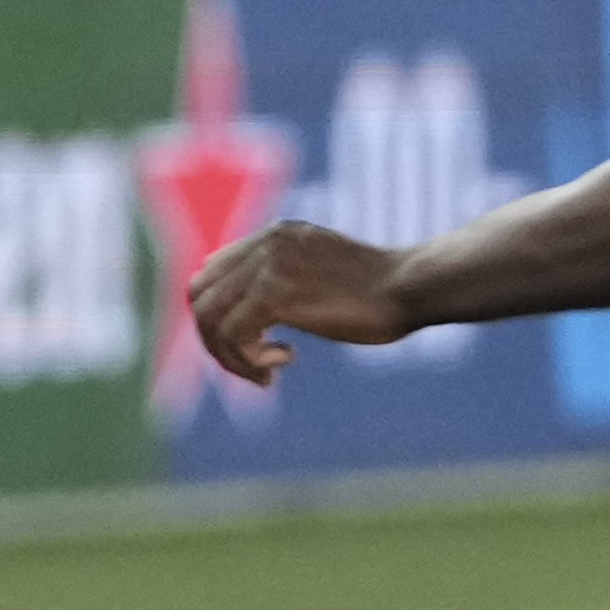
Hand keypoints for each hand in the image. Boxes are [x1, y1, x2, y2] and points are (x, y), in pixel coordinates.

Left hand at [188, 219, 412, 384]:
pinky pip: (231, 335)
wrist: (410, 286)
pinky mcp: (274, 293)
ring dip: (230, 357)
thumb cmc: (380, 291)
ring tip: (266, 373)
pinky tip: (286, 360)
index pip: (210, 275)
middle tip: (253, 365)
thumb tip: (254, 315)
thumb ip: (287, 279)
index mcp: (273, 236)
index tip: (257, 343)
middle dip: (216, 341)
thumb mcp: (322, 273)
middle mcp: (263, 244)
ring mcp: (266, 265)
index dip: (221, 319)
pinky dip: (248, 360)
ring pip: (208, 319)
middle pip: (198, 297)